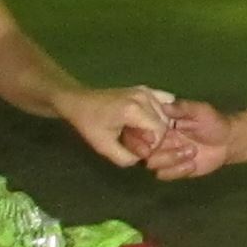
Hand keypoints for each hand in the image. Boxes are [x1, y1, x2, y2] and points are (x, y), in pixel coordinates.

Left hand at [55, 86, 175, 167]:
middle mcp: (144, 97)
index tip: (138, 149)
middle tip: (136, 141)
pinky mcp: (146, 89)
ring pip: (166, 114)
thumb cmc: (90, 124)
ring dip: (156, 126)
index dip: (153, 144)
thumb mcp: (105, 147)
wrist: (80, 102)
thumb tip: (145, 157)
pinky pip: (166, 101)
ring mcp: (146, 90)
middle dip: (154, 136)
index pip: (160, 131)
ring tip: (139, 131)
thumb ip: (127, 158)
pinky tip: (151, 120)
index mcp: (134, 110)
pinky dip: (164, 112)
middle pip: (165, 122)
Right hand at [145, 99, 233, 179]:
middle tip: (175, 144)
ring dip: (170, 159)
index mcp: (159, 124)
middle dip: (154, 149)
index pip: (138, 129)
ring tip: (192, 151)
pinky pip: (163, 175)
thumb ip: (183, 108)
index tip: (153, 136)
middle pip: (140, 149)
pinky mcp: (173, 169)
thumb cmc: (213, 122)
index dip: (139, 134)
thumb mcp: (200, 110)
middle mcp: (157, 140)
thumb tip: (164, 106)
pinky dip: (177, 171)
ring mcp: (164, 156)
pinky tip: (192, 164)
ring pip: (151, 163)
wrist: (228, 142)